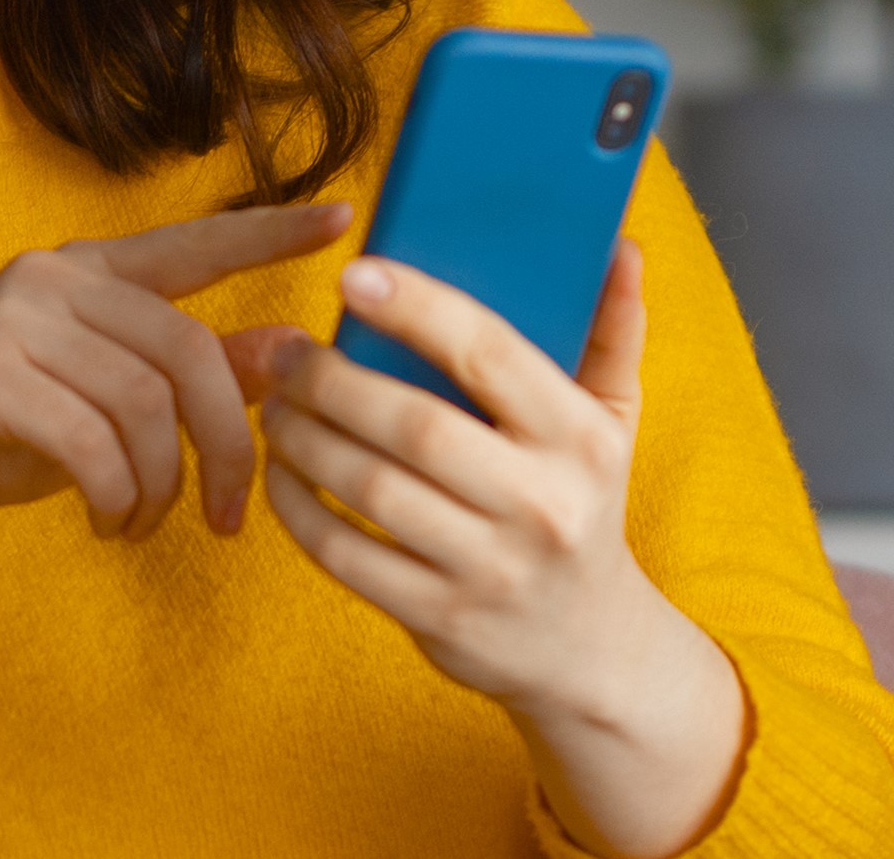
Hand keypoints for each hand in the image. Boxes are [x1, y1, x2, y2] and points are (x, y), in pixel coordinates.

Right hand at [0, 199, 353, 554]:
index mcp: (86, 272)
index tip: (344, 219)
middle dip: (224, 445)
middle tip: (228, 517)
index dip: (268, 233)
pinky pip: (91, 443)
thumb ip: (187, 377)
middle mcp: (51, 278)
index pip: (194, 244)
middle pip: (187, 352)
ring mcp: (11, 319)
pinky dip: (115, 498)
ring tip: (139, 524)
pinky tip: (105, 521)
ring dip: (161, 488)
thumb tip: (292, 354)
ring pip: (143, 406)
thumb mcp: (102, 405)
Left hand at [252, 241, 743, 858]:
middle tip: (285, 350)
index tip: (354, 273)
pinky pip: (346, 555)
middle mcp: (542, 506)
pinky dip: (298, 508)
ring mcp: (490, 569)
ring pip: (371, 489)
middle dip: (333, 379)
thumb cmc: (585, 504)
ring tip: (273, 401)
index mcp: (581, 439)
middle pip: (415, 426)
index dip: (419, 309)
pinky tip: (279, 470)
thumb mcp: (614, 420)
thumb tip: (619, 244)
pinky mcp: (441, 618)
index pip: (492, 355)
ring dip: (303, 437)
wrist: (591, 649)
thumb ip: (612, 329)